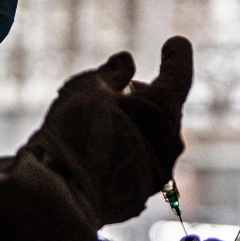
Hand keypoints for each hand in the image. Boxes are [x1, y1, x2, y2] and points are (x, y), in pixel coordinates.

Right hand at [25, 36, 192, 225]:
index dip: (176, 56)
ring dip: (134, 126)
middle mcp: (170, 144)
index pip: (179, 75)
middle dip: (145, 96)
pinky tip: (96, 151)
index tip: (175, 43)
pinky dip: (123, 152)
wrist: (61, 192)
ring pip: (151, 140)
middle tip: (122, 89)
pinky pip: (137, 166)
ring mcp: (157, 175)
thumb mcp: (87, 87)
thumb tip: (127, 63)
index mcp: (163, 108)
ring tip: (102, 121)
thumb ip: (110, 73)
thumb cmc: (75, 130)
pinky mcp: (138, 198)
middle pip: (163, 111)